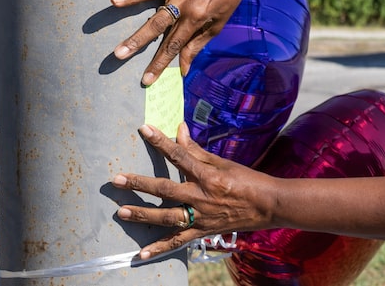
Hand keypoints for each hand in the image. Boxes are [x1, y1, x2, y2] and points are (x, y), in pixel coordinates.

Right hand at [110, 0, 251, 84]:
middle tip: (117, 54)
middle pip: (158, 22)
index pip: (174, 45)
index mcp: (195, 17)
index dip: (159, 64)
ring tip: (112, 1)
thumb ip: (198, 44)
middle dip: (137, 40)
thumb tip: (182, 69)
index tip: (144, 80)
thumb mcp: (218, 22)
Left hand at [113, 123, 272, 259]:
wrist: (268, 205)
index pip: (180, 155)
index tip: (144, 129)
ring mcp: (201, 217)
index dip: (161, 142)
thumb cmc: (248, 180)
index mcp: (208, 176)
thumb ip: (197, 150)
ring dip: (143, 214)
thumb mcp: (223, 162)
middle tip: (117, 179)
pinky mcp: (202, 231)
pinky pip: (178, 241)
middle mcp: (202, 197)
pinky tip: (141, 254)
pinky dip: (160, 248)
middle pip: (165, 189)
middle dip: (140, 184)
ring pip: (167, 217)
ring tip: (121, 212)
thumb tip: (180, 131)